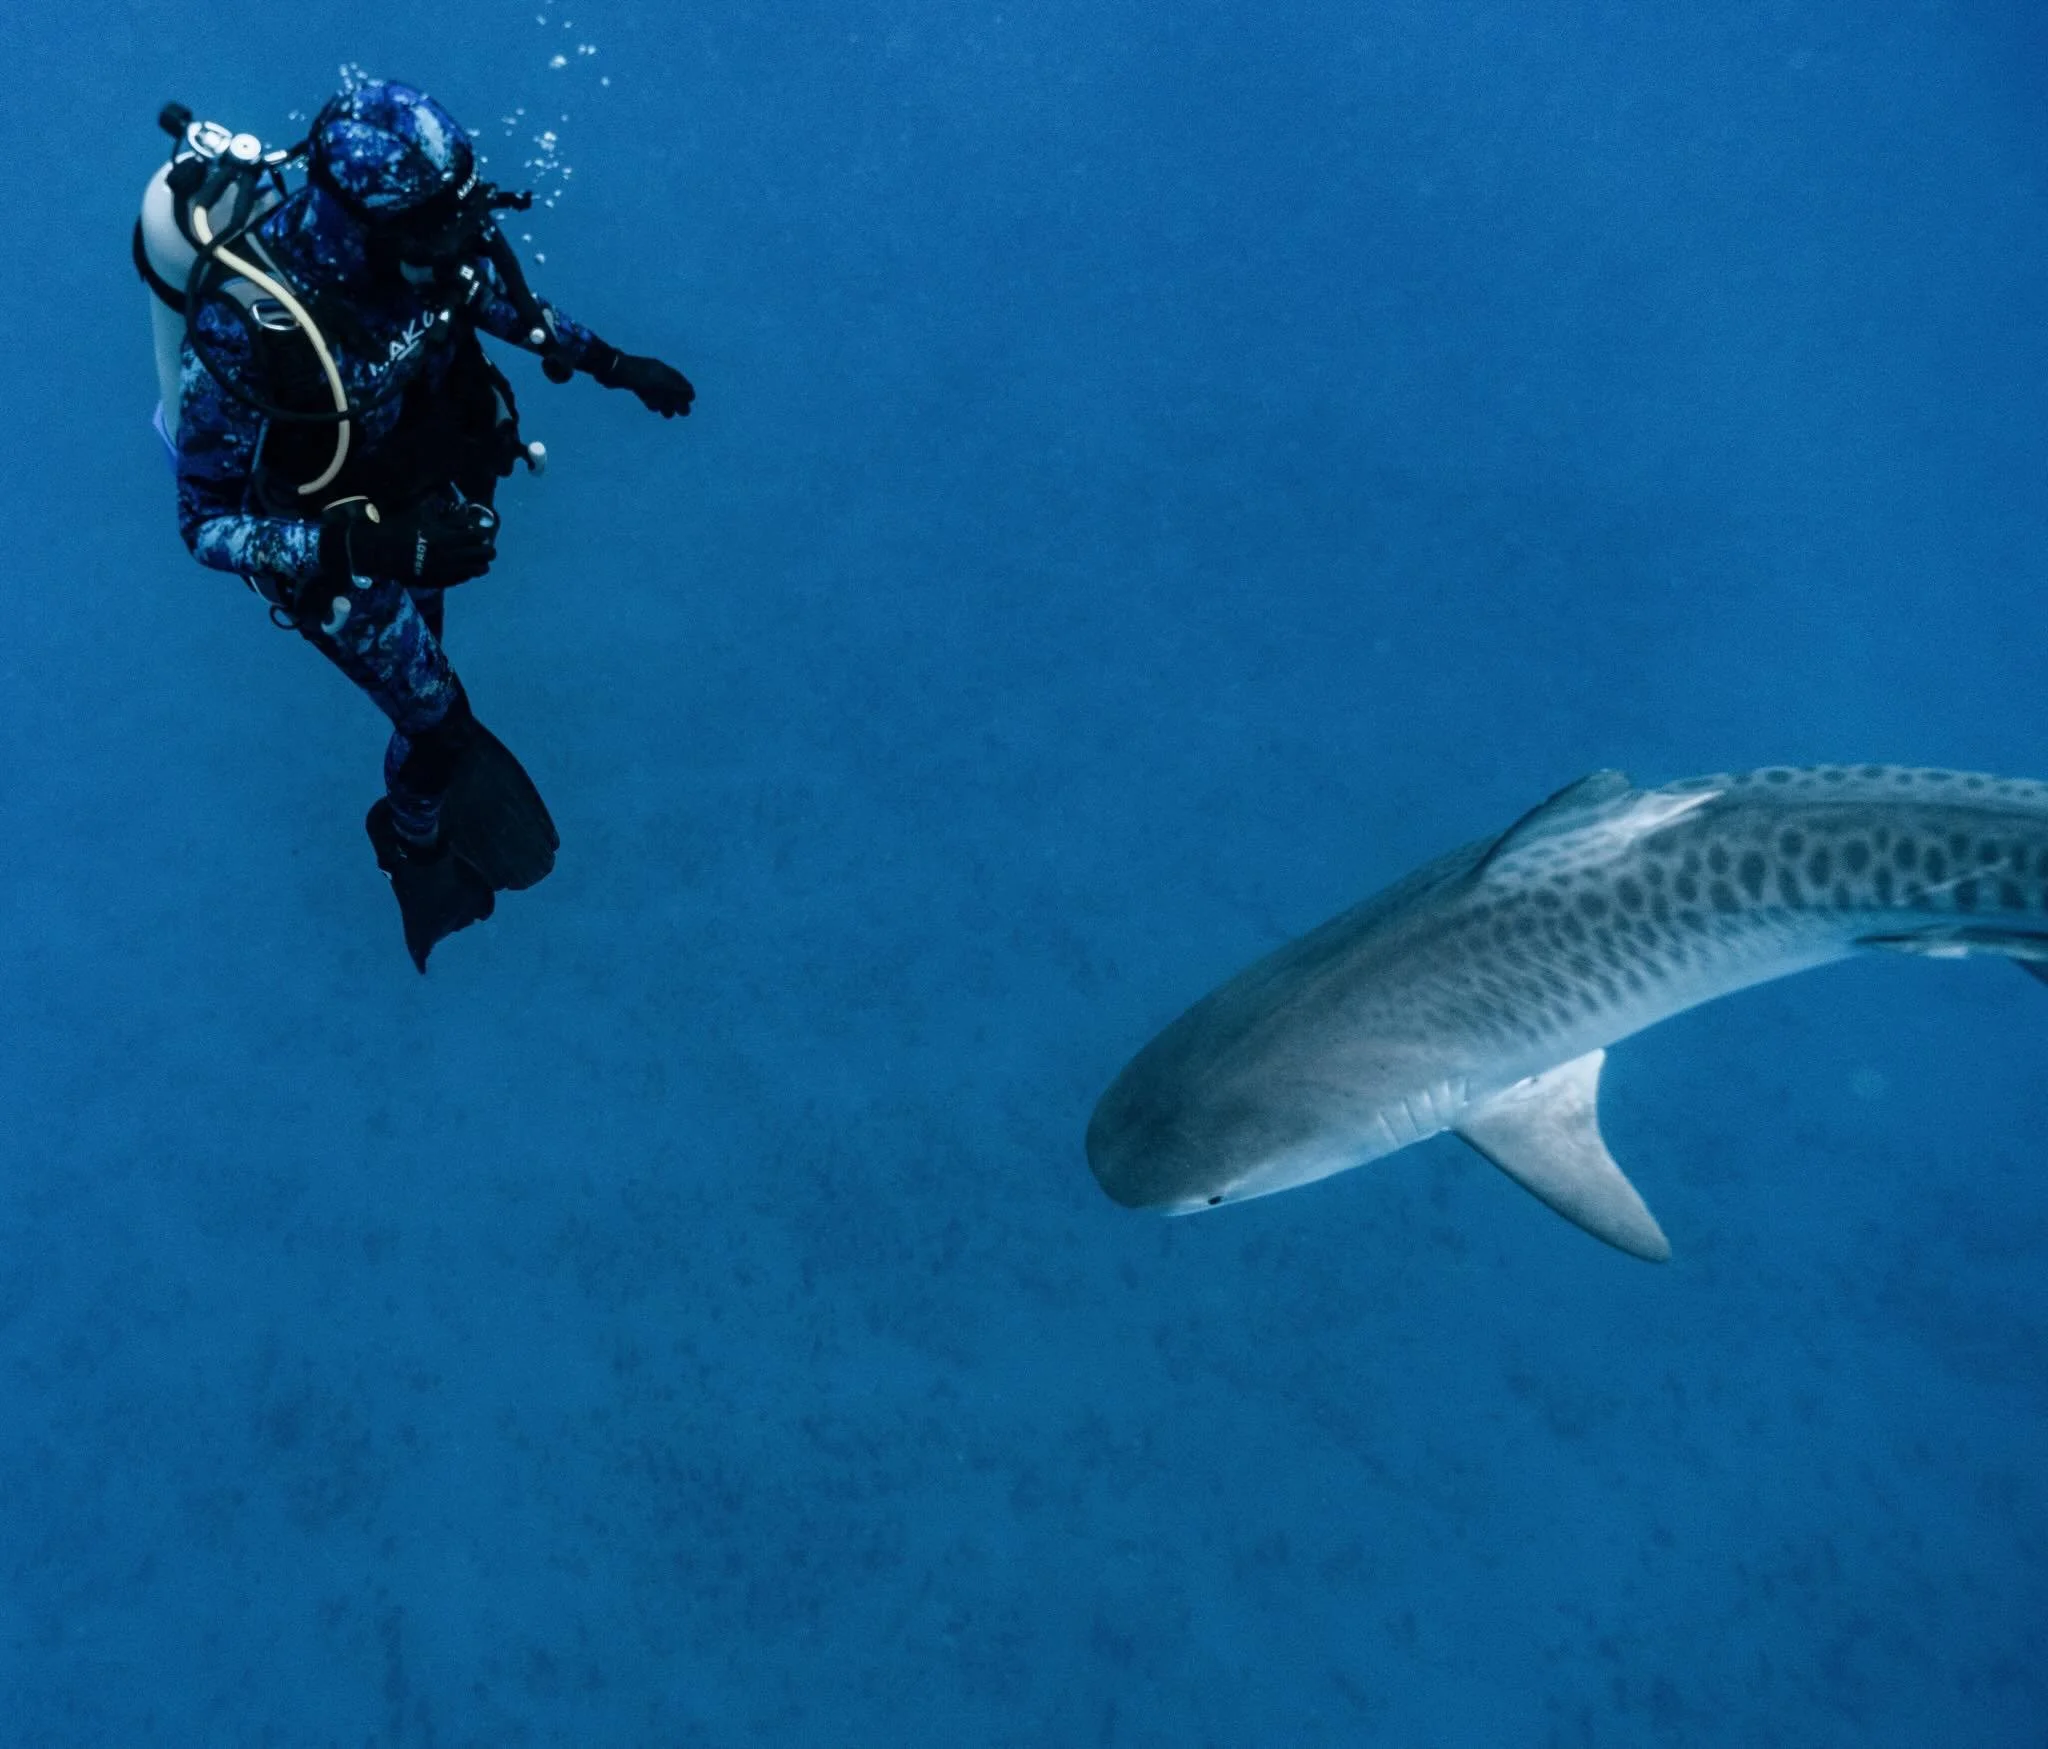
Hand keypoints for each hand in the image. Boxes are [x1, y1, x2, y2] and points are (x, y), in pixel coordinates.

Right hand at [323, 496, 497, 586]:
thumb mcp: (418, 512)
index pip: (474, 537)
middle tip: (489, 550)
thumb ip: (438, 507)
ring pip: (473, 570)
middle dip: (486, 551)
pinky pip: (459, 580)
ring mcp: (442, 570)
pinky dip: (466, 575)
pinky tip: (468, 572)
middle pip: (479, 555)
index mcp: (444, 537)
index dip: (481, 535)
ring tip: (482, 564)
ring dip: (479, 565)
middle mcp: (447, 555)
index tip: (482, 534)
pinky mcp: (435, 581)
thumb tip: (453, 500)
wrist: (377, 551)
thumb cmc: (396, 527)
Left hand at [592, 348, 694, 417]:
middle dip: (677, 399)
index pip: (678, 380)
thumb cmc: (638, 376)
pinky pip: (646, 392)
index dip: (685, 390)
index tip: (691, 400)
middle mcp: (655, 372)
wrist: (612, 368)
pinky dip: (652, 400)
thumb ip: (675, 388)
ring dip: (665, 402)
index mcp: (663, 370)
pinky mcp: (632, 382)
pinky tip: (652, 407)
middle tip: (682, 413)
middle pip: (669, 387)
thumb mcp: (660, 382)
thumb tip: (690, 395)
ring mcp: (643, 376)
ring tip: (668, 415)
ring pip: (658, 391)